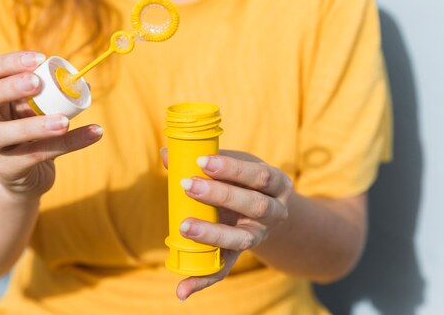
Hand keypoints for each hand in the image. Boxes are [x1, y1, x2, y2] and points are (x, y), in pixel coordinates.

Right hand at [0, 51, 102, 199]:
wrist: (26, 176)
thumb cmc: (30, 131)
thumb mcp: (35, 108)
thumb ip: (51, 92)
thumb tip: (84, 83)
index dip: (6, 63)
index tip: (39, 58)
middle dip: (6, 88)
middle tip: (37, 82)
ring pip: (0, 134)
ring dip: (33, 125)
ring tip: (64, 121)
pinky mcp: (5, 170)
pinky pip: (35, 155)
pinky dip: (67, 144)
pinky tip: (94, 133)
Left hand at [161, 149, 292, 299]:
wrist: (264, 208)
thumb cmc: (243, 180)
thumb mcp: (234, 166)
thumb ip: (206, 160)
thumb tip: (167, 154)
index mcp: (276, 184)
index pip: (259, 175)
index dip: (232, 168)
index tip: (202, 161)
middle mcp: (274, 212)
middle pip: (254, 205)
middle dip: (220, 195)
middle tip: (188, 185)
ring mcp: (258, 236)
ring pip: (242, 240)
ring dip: (211, 234)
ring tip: (183, 226)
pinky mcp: (240, 256)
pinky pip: (224, 269)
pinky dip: (203, 280)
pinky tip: (182, 289)